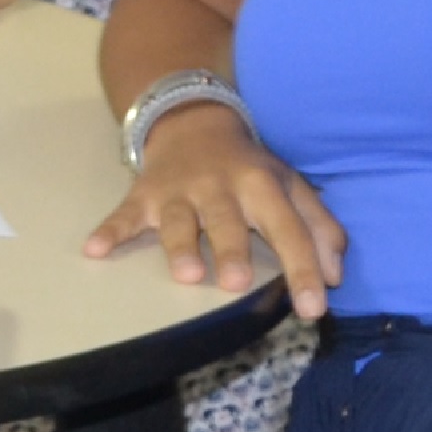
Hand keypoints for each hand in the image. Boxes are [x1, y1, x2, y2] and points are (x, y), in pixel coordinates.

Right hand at [81, 108, 346, 318]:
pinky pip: (124, 215)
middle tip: (237, 283)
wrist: (192, 123)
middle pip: (228, 221)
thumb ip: (319, 228)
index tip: (314, 308)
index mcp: (263, 186)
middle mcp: (221, 187)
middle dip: (231, 249)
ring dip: (179, 245)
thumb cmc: (249, 169)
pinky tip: (94, 249)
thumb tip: (336, 275)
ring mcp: (179, 192)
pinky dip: (109, 231)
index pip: (289, 229)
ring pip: (179, 220)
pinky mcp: (143, 195)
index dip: (304, 269)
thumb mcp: (290, 187)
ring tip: (185, 274)